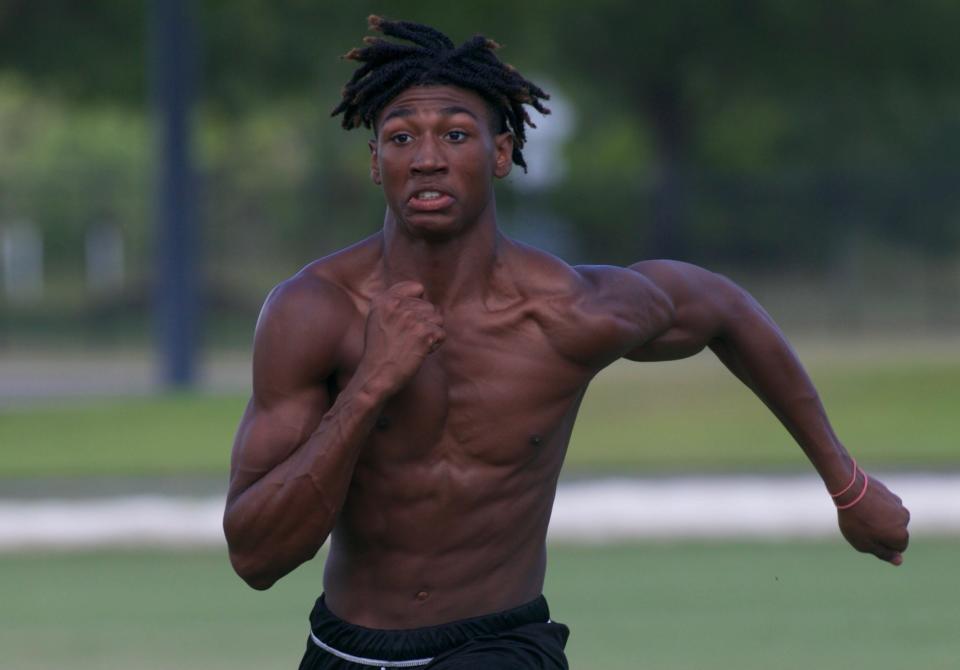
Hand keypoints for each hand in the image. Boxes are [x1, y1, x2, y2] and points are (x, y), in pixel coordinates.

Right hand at [356, 281, 444, 396]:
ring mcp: (410, 318)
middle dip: (424, 322)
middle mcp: (396, 305)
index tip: (407, 322)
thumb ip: (396, 302)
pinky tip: (419, 352)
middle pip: (429, 306)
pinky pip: (441, 334)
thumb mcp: (378, 319)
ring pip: (438, 319)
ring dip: (430, 333)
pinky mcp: (423, 333)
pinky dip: (434, 345)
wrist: (377, 375)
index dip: (418, 305)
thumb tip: (422, 292)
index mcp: (383, 299)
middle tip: (407, 339)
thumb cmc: (380, 350)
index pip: (417, 288)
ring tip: (413, 344)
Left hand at [837, 473, 909, 565]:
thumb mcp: (864, 544)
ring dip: (879, 519)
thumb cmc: (855, 520)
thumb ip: (884, 554)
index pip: (898, 548)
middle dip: (882, 532)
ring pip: (890, 519)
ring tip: (862, 514)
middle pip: (894, 532)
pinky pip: (884, 506)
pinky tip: (862, 503)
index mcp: (901, 534)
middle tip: (863, 525)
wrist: (848, 489)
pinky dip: (875, 507)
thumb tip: (899, 561)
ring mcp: (898, 505)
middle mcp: (905, 519)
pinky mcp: (890, 494)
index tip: (867, 537)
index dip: (881, 545)